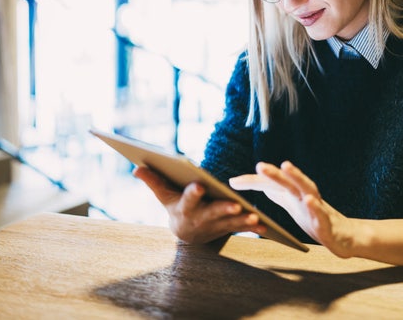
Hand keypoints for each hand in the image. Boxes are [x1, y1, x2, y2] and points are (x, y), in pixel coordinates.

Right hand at [133, 166, 265, 243]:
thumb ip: (153, 181)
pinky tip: (266, 226)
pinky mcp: (227, 229)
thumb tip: (136, 167)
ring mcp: (215, 225)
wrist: (186, 234)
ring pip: (230, 223)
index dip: (193, 193)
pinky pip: (241, 228)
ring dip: (242, 221)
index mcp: (185, 207)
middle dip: (224, 209)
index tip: (199, 185)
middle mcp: (200, 218)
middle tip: (236, 205)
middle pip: (213, 212)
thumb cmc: (175, 206)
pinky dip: (253, 228)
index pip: (188, 198)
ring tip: (256, 217)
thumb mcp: (164, 195)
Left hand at [229, 161, 358, 257]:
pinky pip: (321, 214)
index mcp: (294, 194)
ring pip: (307, 189)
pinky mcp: (327, 223)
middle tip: (259, 165)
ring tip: (286, 167)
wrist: (344, 236)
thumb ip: (278, 193)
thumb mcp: (293, 206)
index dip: (253, 183)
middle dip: (274, 173)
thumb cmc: (316, 219)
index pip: (271, 185)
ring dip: (297, 177)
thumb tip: (260, 183)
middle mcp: (305, 196)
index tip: (232, 183)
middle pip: (288, 182)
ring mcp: (317, 208)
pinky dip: (316, 206)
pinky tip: (309, 201)